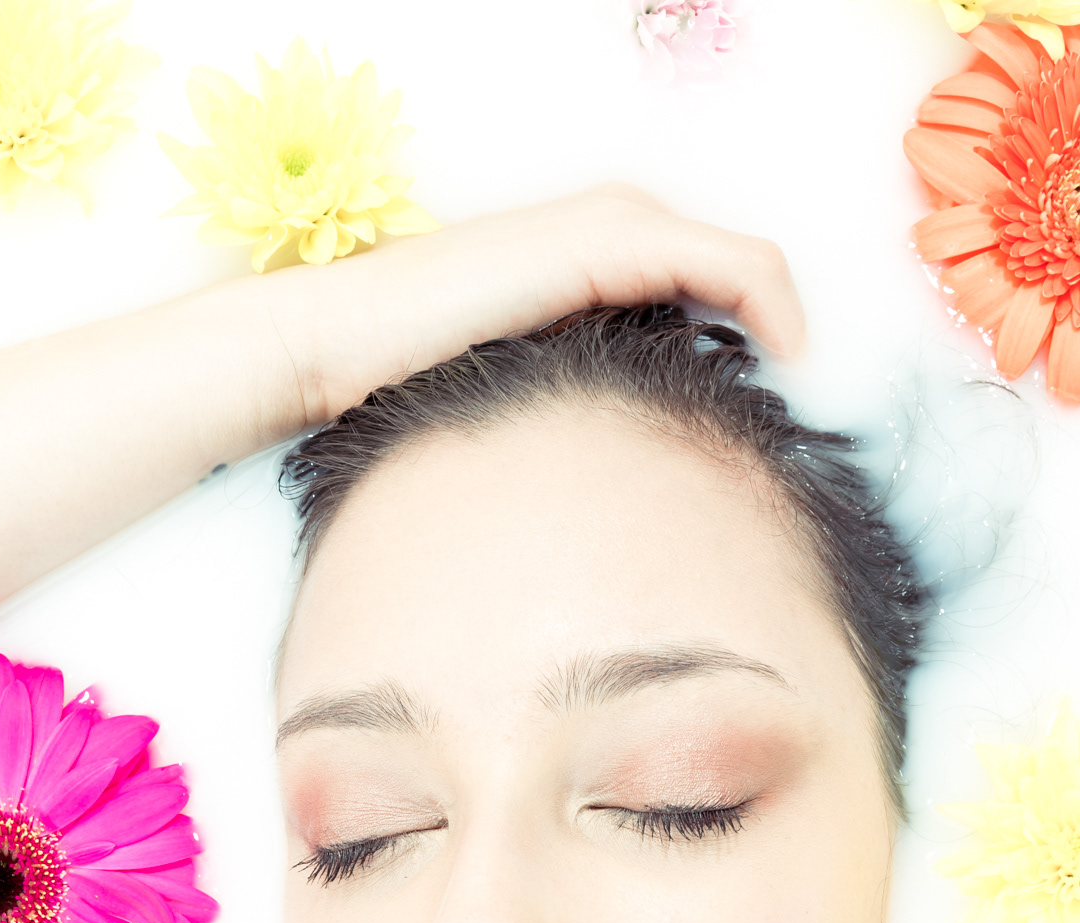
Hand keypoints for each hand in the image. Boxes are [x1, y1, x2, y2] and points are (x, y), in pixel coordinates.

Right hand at [262, 185, 804, 426]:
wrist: (344, 346)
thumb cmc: (414, 386)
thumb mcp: (524, 397)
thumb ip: (583, 407)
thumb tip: (636, 475)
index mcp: (593, 262)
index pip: (705, 286)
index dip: (752, 337)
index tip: (772, 416)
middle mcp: (612, 227)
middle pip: (733, 271)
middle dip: (776, 331)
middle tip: (800, 410)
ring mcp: (613, 225)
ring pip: (741, 261)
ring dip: (782, 319)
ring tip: (800, 392)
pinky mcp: (611, 241)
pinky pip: (732, 263)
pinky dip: (774, 301)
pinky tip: (790, 358)